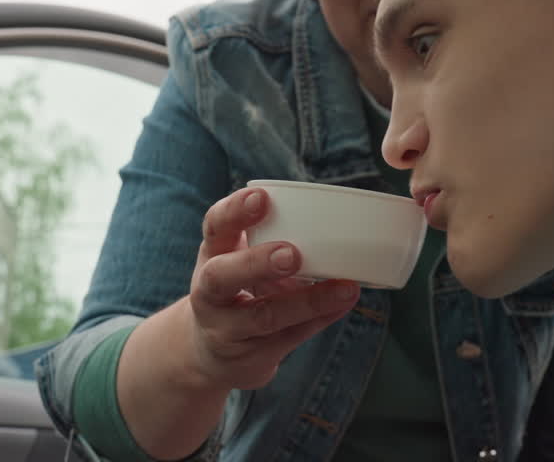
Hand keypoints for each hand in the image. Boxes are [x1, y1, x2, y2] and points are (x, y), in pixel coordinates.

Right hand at [186, 187, 359, 389]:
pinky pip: (290, 338)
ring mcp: (227, 330)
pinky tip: (343, 304)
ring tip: (345, 288)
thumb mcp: (239, 260)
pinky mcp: (251, 358)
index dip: (234, 211)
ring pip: (264, 316)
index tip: (261, 196)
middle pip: (221, 277)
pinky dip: (320, 319)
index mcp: (212, 256)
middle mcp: (210, 294)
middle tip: (292, 254)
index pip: (214, 228)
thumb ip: (269, 240)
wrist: (208, 353)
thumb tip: (335, 219)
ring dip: (308, 301)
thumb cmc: (237, 289)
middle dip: (256, 264)